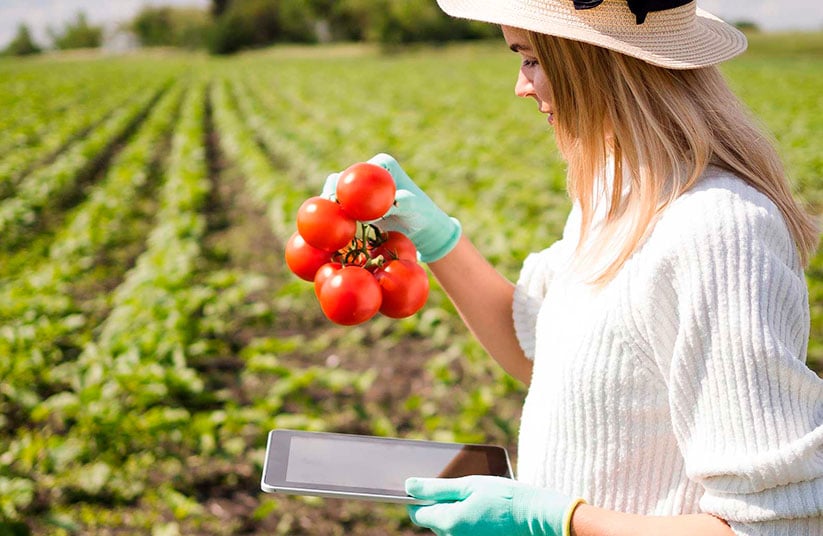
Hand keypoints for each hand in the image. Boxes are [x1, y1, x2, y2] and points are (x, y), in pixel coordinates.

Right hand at [321, 154, 460, 262]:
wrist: (421, 226)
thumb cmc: (421, 214)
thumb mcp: (415, 207)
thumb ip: (404, 202)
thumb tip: (394, 202)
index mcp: (381, 164)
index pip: (357, 171)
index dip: (342, 184)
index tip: (335, 199)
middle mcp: (368, 171)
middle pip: (340, 179)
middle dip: (329, 193)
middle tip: (324, 210)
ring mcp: (360, 187)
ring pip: (336, 193)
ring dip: (329, 206)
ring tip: (321, 220)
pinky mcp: (355, 202)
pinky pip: (340, 208)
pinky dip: (334, 216)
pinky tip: (328, 228)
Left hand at [406, 475, 582, 535]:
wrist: (537, 518)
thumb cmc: (504, 497)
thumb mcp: (469, 485)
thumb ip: (436, 487)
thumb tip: (409, 485)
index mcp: (448, 522)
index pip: (416, 513)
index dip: (416, 498)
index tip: (423, 486)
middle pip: (434, 520)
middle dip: (440, 503)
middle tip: (457, 486)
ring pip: (450, 526)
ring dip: (456, 511)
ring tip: (475, 497)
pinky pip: (464, 531)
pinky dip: (468, 519)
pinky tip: (483, 508)